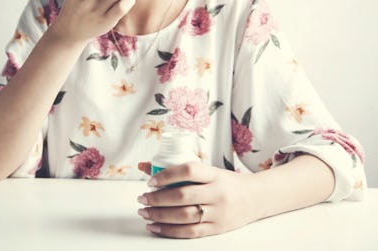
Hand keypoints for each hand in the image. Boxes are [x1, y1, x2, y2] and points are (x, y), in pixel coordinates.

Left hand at [137, 161, 259, 237]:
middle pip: (183, 196)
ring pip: (184, 216)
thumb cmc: (225, 183)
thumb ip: (178, 170)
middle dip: (158, 198)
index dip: (167, 175)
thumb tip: (143, 165)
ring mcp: (218, 213)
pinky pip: (189, 232)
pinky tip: (155, 226)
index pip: (189, 171)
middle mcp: (218, 193)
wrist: (256, 198)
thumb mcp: (208, 172)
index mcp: (215, 174)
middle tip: (142, 198)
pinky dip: (169, 230)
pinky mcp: (217, 229)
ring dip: (159, 215)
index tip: (151, 180)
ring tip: (145, 212)